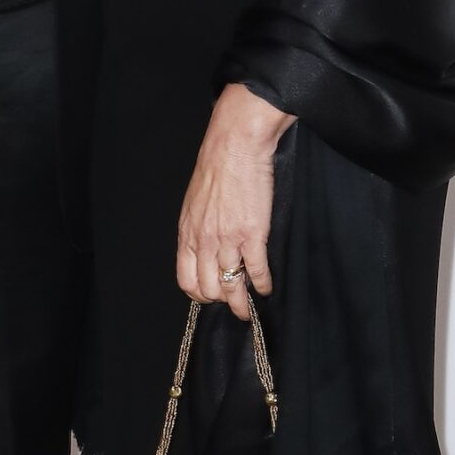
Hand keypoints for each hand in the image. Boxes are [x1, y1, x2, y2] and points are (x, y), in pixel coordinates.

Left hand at [176, 84, 293, 322]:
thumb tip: (205, 248)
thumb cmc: (217, 168)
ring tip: (251, 308)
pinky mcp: (252, 234)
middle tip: (235, 306)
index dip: (199, 294)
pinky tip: (267, 287)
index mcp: (187, 233)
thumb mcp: (195, 202)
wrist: (235, 145)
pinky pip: (256, 271)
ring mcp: (228, 240)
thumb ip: (198, 228)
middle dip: (222, 302)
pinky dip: (263, 285)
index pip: (186, 279)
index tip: (212, 296)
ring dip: (243, 303)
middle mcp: (203, 241)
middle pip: (209, 289)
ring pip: (232, 286)